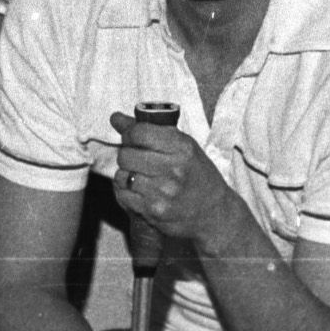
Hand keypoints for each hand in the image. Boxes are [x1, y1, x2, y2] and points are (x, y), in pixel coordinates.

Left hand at [106, 112, 245, 251]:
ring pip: (122, 176)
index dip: (129, 133)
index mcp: (183, 148)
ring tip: (141, 177)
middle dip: (127, 155)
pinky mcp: (154, 211)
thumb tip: (116, 118)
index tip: (131, 137)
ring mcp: (163, 192)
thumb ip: (152, 130)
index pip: (139, 132)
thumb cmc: (198, 176)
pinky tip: (140, 192)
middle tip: (137, 159)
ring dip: (127, 175)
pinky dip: (126, 193)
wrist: (214, 212)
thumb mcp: (184, 147)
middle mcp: (174, 169)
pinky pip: (123, 196)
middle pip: (126, 155)